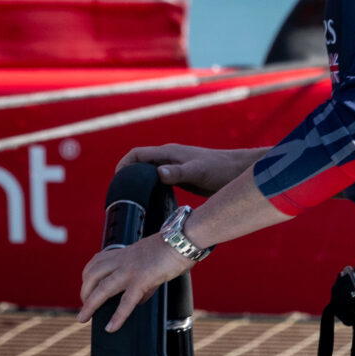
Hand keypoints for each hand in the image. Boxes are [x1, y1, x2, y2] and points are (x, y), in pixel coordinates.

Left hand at [78, 232, 189, 332]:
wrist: (183, 239)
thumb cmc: (172, 247)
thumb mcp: (150, 260)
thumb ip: (142, 279)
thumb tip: (139, 299)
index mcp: (124, 253)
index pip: (96, 262)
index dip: (87, 276)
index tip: (86, 288)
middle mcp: (123, 260)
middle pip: (92, 275)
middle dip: (84, 292)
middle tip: (84, 307)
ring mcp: (130, 270)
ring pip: (102, 288)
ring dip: (90, 305)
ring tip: (84, 318)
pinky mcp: (142, 279)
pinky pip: (126, 301)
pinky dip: (117, 316)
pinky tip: (111, 327)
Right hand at [115, 144, 269, 196]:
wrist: (239, 171)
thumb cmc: (220, 169)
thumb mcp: (198, 172)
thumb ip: (178, 173)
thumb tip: (158, 173)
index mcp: (169, 153)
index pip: (137, 154)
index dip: (123, 164)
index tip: (116, 181)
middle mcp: (170, 158)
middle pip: (141, 163)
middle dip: (128, 175)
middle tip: (120, 196)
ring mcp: (176, 167)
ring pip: (150, 172)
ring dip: (139, 181)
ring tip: (131, 201)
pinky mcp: (183, 176)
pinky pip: (160, 180)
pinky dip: (152, 187)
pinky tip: (152, 202)